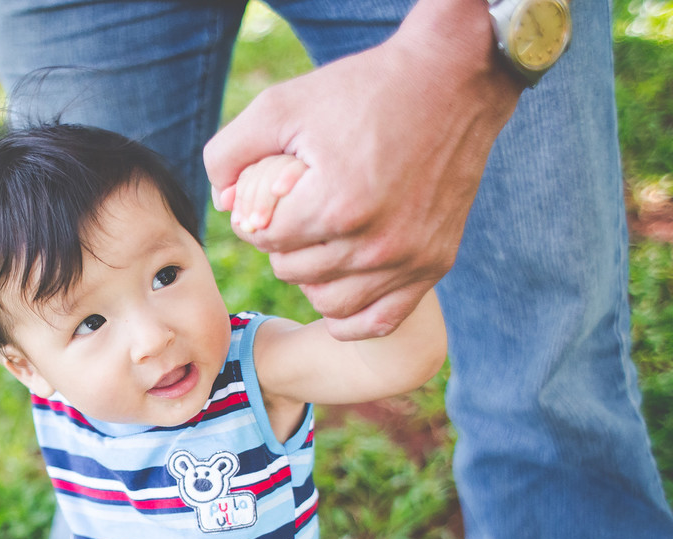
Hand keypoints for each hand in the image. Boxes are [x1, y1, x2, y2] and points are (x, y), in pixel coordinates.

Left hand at [204, 0, 519, 339]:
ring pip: (329, 302)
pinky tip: (340, 284)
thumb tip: (222, 204)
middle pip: (292, 271)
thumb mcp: (282, 105)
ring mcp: (410, 259)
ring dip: (311, 277)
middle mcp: (376, 243)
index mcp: (336, 206)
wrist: (453, 79)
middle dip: (282, 242)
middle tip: (295, 212)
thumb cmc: (363, 90)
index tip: (271, 195)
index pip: (264, 239)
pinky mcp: (436, 263)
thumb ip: (230, 153)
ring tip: (316, 244)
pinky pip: (379, 321)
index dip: (255, 216)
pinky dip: (351, 314)